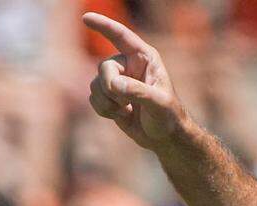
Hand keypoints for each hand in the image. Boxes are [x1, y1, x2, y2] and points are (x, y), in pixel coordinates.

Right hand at [83, 13, 186, 150]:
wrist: (164, 138)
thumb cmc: (169, 117)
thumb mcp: (160, 104)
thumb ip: (139, 92)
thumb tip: (115, 85)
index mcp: (145, 58)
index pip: (121, 36)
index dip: (104, 26)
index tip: (86, 17)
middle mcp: (129, 65)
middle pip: (104, 67)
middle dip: (110, 87)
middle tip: (125, 103)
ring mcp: (117, 79)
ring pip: (95, 84)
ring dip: (108, 102)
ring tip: (128, 110)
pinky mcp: (108, 95)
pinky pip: (93, 98)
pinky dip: (104, 110)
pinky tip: (122, 115)